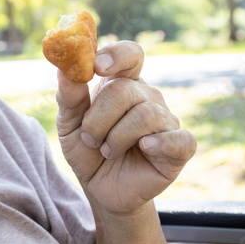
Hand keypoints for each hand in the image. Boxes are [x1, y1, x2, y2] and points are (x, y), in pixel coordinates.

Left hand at [55, 41, 195, 215]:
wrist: (101, 189)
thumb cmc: (88, 151)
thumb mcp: (70, 124)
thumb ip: (69, 96)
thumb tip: (64, 67)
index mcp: (123, 84)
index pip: (130, 54)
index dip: (116, 56)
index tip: (97, 66)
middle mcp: (148, 97)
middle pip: (125, 90)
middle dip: (99, 118)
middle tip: (90, 139)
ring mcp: (166, 121)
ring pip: (145, 115)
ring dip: (116, 139)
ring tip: (108, 152)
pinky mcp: (180, 147)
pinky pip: (180, 139)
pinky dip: (160, 143)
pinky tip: (145, 148)